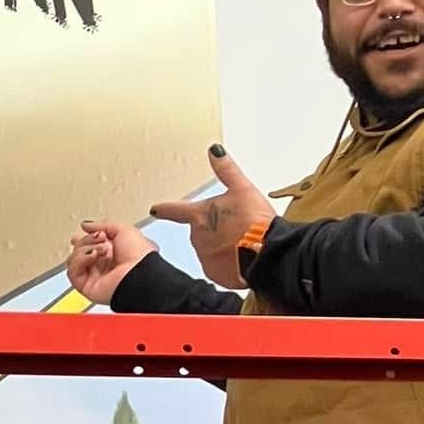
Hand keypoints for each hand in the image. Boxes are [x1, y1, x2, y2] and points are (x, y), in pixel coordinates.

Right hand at [65, 221, 156, 305]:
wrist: (139, 274)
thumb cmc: (139, 256)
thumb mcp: (123, 230)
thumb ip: (102, 225)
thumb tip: (86, 225)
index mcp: (112, 254)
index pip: (90, 245)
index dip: (84, 238)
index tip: (84, 230)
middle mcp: (102, 265)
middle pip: (79, 250)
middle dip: (87, 240)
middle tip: (100, 238)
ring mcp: (94, 276)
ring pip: (74, 259)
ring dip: (85, 249)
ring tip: (100, 250)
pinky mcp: (86, 286)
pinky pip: (72, 271)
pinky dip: (80, 260)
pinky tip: (92, 257)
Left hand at [151, 146, 273, 290]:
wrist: (268, 252)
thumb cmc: (256, 222)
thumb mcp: (243, 189)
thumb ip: (226, 170)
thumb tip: (214, 150)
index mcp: (199, 216)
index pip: (176, 211)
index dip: (165, 209)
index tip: (155, 210)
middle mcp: (197, 238)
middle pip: (202, 232)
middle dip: (217, 231)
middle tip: (238, 230)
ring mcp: (204, 257)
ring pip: (211, 250)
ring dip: (223, 248)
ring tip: (243, 245)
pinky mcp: (214, 273)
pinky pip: (218, 267)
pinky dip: (228, 264)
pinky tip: (241, 259)